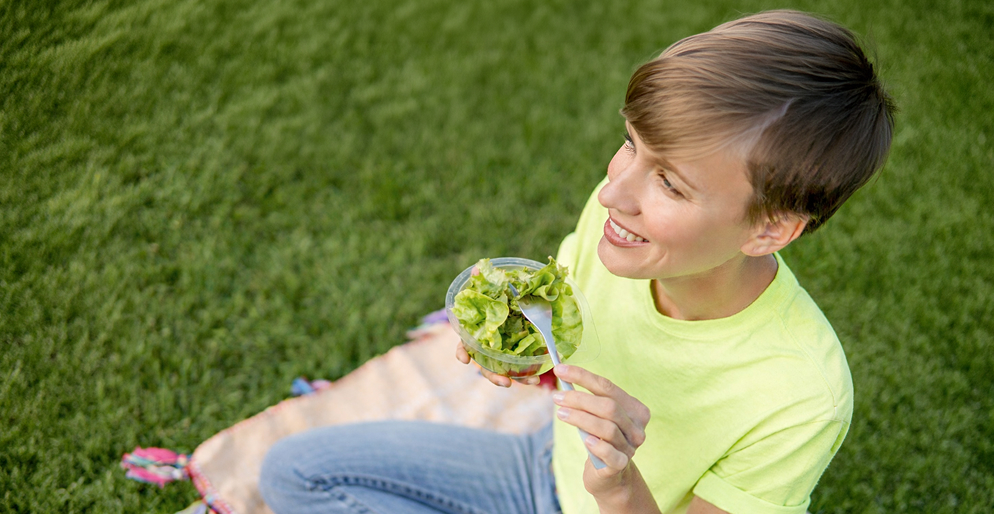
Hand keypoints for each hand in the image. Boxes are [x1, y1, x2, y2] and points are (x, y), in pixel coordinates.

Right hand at [453, 264, 540, 387]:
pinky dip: (527, 376)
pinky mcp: (517, 357)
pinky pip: (520, 370)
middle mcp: (488, 347)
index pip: (464, 344)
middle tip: (504, 382)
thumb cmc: (499, 296)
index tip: (464, 359)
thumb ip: (484, 281)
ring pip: (504, 372)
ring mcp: (502, 354)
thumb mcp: (493, 287)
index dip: (463, 352)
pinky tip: (537, 379)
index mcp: (478, 332)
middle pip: (485, 365)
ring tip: (530, 383)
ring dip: (516, 379)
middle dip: (493, 375)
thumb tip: (477, 270)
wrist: (519, 300)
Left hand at [552, 364, 650, 492]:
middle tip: (557, 397)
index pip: (608, 387)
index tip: (560, 370)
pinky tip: (586, 440)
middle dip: (579, 399)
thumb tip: (563, 376)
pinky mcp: (620, 466)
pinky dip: (599, 446)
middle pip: (609, 407)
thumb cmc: (600, 439)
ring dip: (580, 418)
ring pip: (607, 428)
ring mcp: (630, 447)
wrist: (609, 475)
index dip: (583, 376)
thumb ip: (589, 401)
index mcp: (635, 410)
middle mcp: (637, 428)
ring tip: (560, 413)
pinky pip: (611, 454)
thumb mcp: (597, 417)